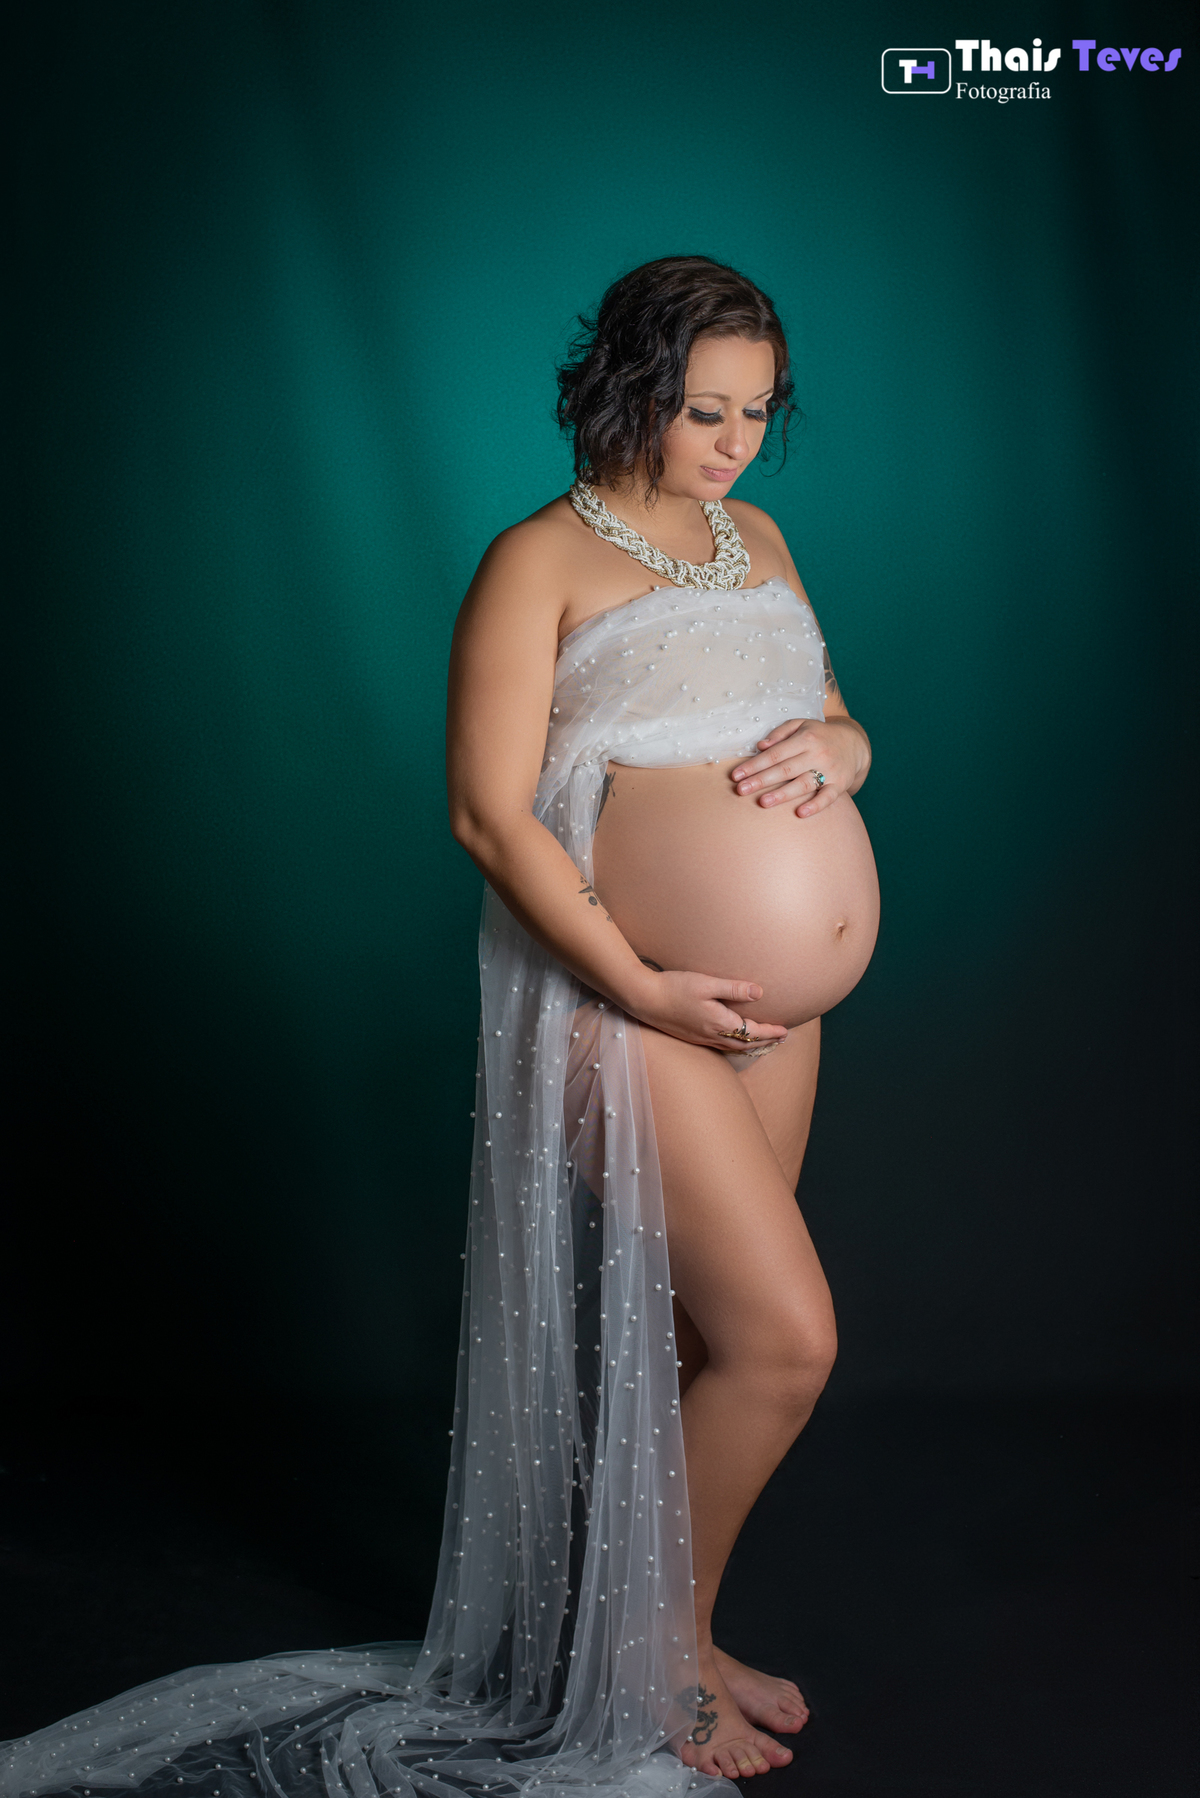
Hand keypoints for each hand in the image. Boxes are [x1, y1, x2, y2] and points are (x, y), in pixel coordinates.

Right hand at [628, 970, 787, 1053]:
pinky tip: (733, 1039)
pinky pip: (720, 1046)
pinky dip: (734, 1045)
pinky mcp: (692, 1037)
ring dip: (750, 1046)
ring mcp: (701, 1038)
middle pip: (745, 1044)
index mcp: (720, 1023)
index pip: (752, 1032)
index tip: (785, 1030)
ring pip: (733, 1048)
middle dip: (765, 1042)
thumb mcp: (706, 983)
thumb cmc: (674, 987)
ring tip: (762, 1042)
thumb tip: (759, 993)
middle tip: (780, 1039)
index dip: (770, 1032)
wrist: (644, 999)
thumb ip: (733, 989)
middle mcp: (712, 1036)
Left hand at [730, 716, 868, 817]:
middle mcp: (817, 754)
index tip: (736, 775)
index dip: (754, 765)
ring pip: (803, 784)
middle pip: (785, 769)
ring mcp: (829, 771)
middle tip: (740, 791)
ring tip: (763, 802)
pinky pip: (828, 797)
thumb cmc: (819, 735)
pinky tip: (800, 813)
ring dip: (782, 794)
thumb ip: (780, 733)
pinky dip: (816, 806)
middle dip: (761, 781)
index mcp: (805, 738)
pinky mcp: (840, 785)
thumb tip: (760, 746)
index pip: (775, 754)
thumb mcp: (801, 725)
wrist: (854, 744)